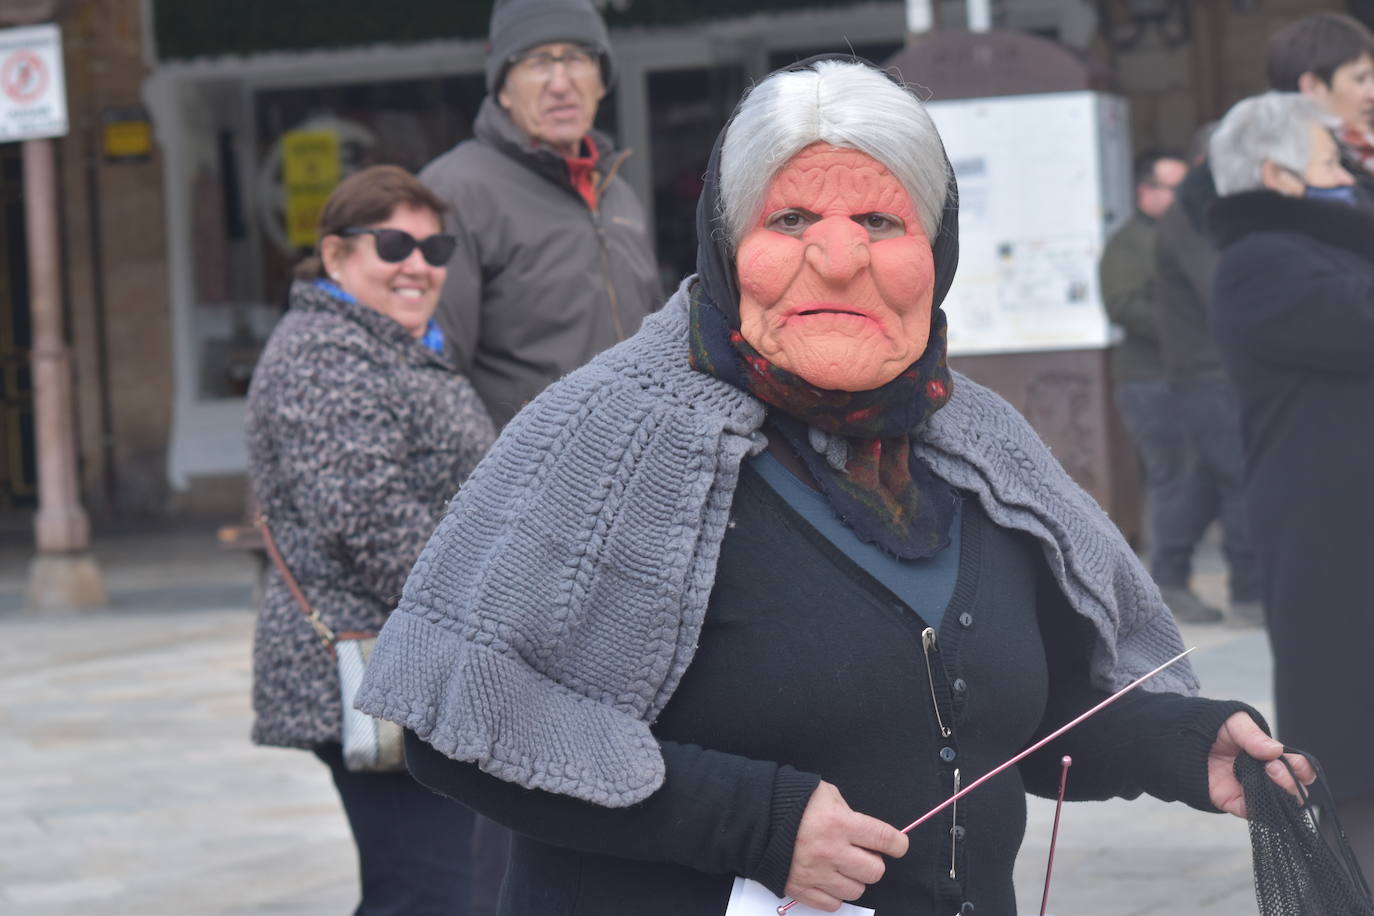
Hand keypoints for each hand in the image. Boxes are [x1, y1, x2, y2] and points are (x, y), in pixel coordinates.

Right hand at [784, 781, 908, 911]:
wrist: (754, 819)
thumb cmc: (790, 802)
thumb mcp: (824, 793)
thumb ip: (847, 810)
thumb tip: (862, 829)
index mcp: (840, 823)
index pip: (884, 839)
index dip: (898, 844)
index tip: (898, 846)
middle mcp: (832, 851)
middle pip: (874, 871)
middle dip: (873, 862)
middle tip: (862, 854)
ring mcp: (817, 874)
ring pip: (856, 891)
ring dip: (854, 879)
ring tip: (842, 867)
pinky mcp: (802, 890)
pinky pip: (833, 904)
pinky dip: (835, 894)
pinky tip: (828, 879)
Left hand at [1207, 711, 1315, 817]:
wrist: (1181, 740)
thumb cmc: (1212, 728)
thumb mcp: (1235, 723)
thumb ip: (1254, 736)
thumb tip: (1276, 751)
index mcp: (1270, 756)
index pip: (1298, 768)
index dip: (1302, 768)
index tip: (1295, 764)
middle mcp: (1265, 775)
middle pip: (1293, 789)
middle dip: (1290, 781)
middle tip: (1273, 769)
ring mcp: (1251, 790)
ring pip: (1279, 804)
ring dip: (1280, 795)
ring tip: (1268, 777)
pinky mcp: (1234, 802)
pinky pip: (1254, 813)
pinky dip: (1260, 808)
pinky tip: (1257, 795)